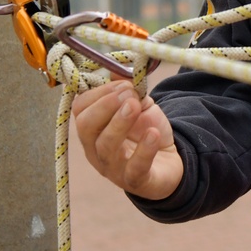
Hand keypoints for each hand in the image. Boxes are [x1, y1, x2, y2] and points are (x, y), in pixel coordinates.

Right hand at [71, 79, 183, 199]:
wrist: (170, 162)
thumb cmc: (145, 131)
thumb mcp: (138, 104)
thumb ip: (127, 88)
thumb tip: (117, 69)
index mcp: (93, 128)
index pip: (80, 109)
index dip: (100, 93)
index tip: (124, 85)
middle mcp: (96, 149)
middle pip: (85, 128)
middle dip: (105, 106)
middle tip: (129, 95)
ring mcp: (113, 168)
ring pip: (105, 148)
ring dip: (119, 123)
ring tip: (135, 106)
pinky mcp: (136, 181)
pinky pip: (134, 169)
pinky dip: (144, 150)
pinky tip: (153, 134)